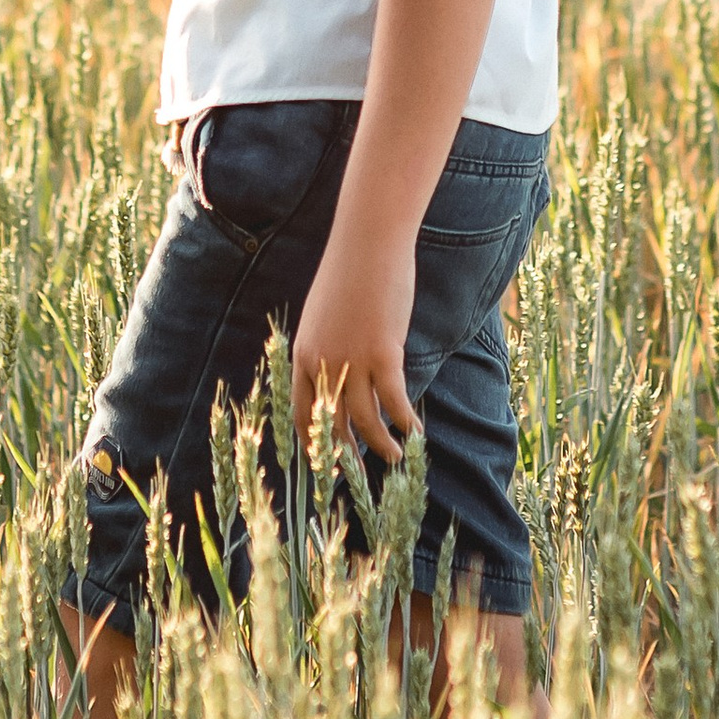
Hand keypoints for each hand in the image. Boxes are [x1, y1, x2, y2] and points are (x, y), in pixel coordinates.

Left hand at [291, 234, 416, 464]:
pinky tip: (416, 432)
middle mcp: (322, 363)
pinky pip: (394, 401)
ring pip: (365, 420)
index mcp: (303, 354)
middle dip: (347, 454)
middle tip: (361, 474)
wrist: (367, 244)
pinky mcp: (382, 354)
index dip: (313, 440)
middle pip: (332, 423)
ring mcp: (351, 360)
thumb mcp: (325, 315)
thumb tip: (343, 373)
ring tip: (396, 460)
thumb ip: (328, 347)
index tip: (324, 461)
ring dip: (381, 446)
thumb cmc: (349, 273)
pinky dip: (406, 422)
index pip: (302, 411)